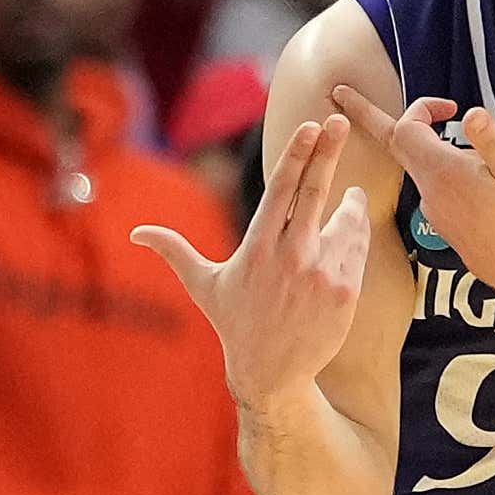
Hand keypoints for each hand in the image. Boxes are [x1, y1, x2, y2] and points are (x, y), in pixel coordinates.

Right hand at [133, 114, 374, 405]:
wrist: (272, 372)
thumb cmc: (236, 323)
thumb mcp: (203, 285)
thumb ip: (175, 251)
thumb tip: (136, 233)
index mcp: (257, 248)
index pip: (281, 191)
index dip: (297, 155)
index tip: (311, 126)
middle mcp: (290, 257)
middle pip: (314, 192)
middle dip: (327, 152)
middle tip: (337, 121)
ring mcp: (321, 274)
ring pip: (345, 222)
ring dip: (349, 204)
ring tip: (349, 197)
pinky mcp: (345, 292)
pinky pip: (357, 249)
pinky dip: (356, 234)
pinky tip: (351, 229)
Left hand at [326, 86, 494, 310]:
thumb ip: (490, 143)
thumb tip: (471, 113)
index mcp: (442, 173)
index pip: (405, 129)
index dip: (422, 108)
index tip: (452, 108)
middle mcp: (429, 190)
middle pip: (393, 145)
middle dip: (367, 117)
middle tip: (340, 95)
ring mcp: (433, 208)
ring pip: (426, 164)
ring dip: (446, 148)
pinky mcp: (444, 220)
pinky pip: (441, 185)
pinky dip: (460, 172)